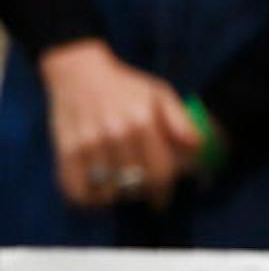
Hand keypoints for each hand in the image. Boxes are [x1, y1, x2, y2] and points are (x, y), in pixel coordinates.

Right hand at [39, 39, 201, 208]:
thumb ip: (182, 122)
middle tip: (142, 191)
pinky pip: (77, 190)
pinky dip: (89, 199)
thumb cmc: (125, 86)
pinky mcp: (66, 150)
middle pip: (136, 184)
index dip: (164, 192)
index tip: (162, 198)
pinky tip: (97, 194)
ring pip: (108, 192)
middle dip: (142, 193)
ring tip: (120, 187)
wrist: (77, 71)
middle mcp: (115, 134)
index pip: (160, 173)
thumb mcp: (160, 94)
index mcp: (142, 122)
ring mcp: (88, 143)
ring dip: (117, 196)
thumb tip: (199, 149)